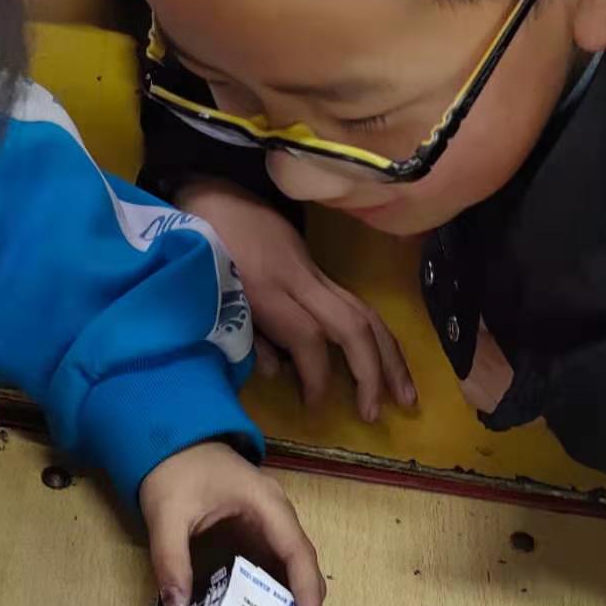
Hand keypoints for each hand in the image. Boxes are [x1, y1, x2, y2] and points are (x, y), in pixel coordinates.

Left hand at [140, 441, 325, 605]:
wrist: (172, 441)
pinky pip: (272, 569)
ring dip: (288, 605)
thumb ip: (170, 559)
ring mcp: (270, 526)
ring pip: (292, 571)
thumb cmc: (175, 470)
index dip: (306, 592)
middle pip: (303, 566)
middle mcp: (278, 516)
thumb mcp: (166, 514)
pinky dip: (270, 595)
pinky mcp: (257, 536)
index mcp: (267, 504)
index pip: (297, 553)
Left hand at [177, 180, 415, 423]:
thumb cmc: (200, 246)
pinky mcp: (319, 268)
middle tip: (376, 414)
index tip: (314, 409)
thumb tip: (277, 372)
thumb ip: (245, 334)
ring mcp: (314, 270)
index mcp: (266, 288)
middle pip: (352, 324)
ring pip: (366, 312)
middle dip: (371, 372)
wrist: (211, 191)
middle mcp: (299, 279)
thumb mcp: (210, 294)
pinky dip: (379, 338)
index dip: (317, 377)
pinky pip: (358, 305)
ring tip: (405, 396)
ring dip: (390, 357)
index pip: (307, 337)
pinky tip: (390, 364)